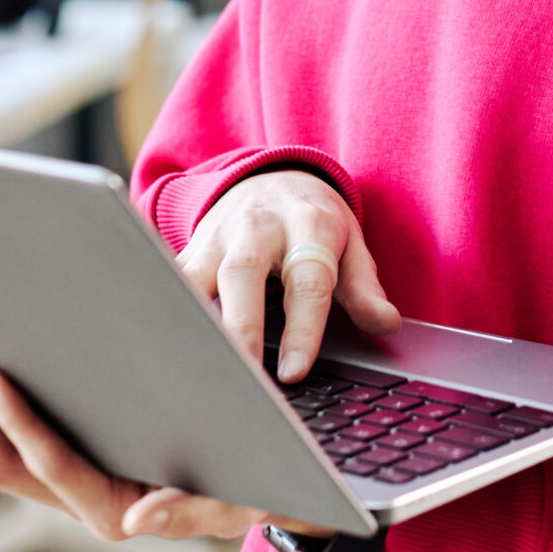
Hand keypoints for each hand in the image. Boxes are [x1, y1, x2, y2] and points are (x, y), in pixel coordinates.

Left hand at [0, 351, 335, 539]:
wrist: (260, 490)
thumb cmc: (254, 487)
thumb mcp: (237, 499)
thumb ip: (191, 509)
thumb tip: (139, 517)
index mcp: (116, 508)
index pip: (50, 463)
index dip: (15, 420)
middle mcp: (82, 504)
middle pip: (1, 466)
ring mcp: (66, 491)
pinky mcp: (63, 474)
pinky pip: (3, 456)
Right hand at [179, 169, 400, 381]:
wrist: (270, 175)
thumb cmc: (314, 221)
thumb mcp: (350, 245)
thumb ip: (364, 287)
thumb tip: (386, 324)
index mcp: (308, 224)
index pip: (307, 280)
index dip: (302, 328)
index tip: (293, 371)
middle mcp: (258, 226)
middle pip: (243, 274)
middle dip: (241, 327)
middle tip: (242, 376)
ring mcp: (218, 235)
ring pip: (197, 277)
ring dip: (197, 323)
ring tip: (200, 371)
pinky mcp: (190, 248)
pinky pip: (172, 280)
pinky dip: (166, 310)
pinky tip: (166, 349)